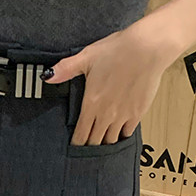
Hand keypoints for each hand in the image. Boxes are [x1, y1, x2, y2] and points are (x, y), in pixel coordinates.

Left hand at [45, 22, 173, 145]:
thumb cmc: (117, 50)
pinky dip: (122, 134)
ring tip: (102, 140)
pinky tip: (119, 130)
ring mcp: (123, 116)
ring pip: (111, 140)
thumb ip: (66, 69)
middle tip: (87, 146)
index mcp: (91, 104)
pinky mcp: (138, 113)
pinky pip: (127, 132)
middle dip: (90, 146)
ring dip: (106, 141)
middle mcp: (106, 114)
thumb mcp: (87, 56)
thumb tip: (47, 76)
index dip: (77, 144)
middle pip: (95, 142)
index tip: (74, 147)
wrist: (148, 48)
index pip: (81, 135)